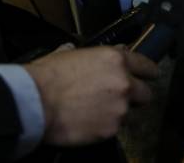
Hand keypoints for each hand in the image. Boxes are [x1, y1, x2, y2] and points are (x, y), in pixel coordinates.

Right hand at [24, 45, 157, 145]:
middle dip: (136, 96)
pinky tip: (88, 121)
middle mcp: (124, 83)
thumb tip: (104, 56)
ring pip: (129, 113)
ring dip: (118, 112)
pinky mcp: (111, 130)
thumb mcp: (74, 53)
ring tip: (96, 111)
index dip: (147, 72)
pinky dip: (105, 126)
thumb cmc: (49, 74)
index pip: (147, 66)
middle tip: (119, 97)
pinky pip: (115, 128)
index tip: (147, 76)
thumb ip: (96, 56)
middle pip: (146, 93)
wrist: (36, 101)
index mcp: (116, 60)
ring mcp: (120, 108)